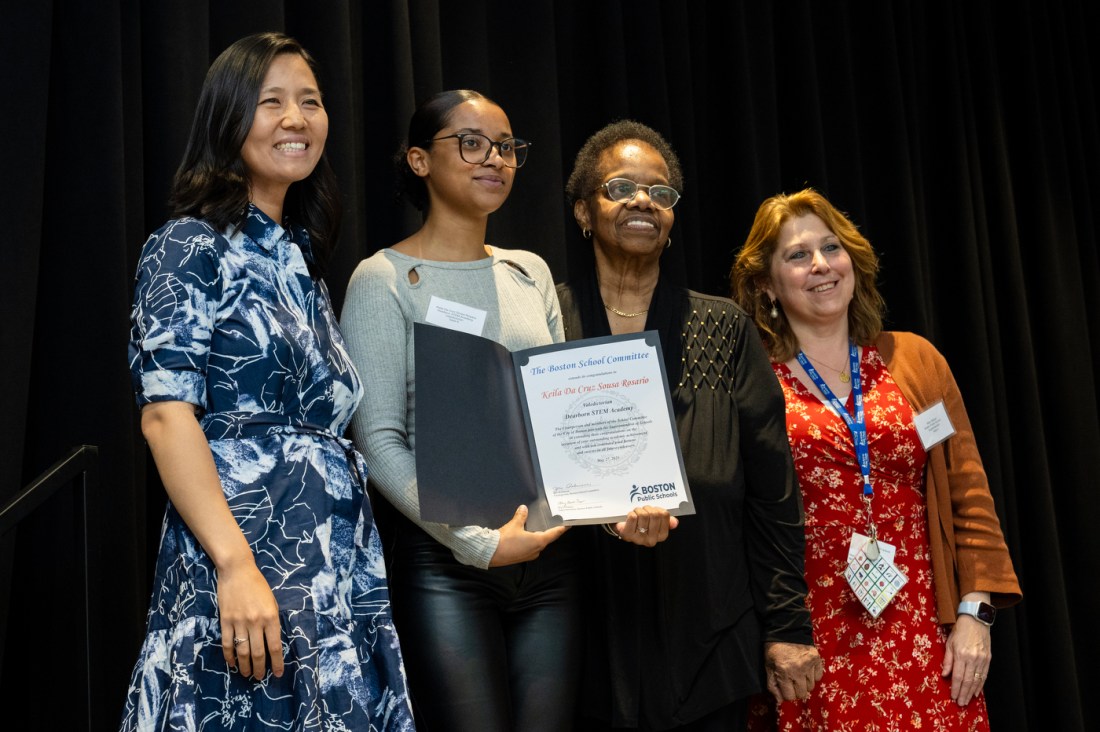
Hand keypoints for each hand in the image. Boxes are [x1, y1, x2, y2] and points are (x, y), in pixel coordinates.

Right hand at [217, 556, 283, 679]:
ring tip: (246, 674)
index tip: (278, 673)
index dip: (277, 662)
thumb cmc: (258, 585)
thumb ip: (272, 622)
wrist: (237, 570)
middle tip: (259, 678)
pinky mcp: (225, 621)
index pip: (275, 646)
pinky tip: (232, 663)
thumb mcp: (272, 602)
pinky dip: (229, 656)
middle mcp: (256, 622)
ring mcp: (239, 622)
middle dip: (260, 669)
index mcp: (271, 617)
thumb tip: (272, 643)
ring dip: (245, 666)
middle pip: (259, 653)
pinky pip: (227, 643)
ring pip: (243, 651)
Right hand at [489, 505, 568, 566]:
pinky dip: (531, 541)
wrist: (491, 553)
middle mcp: (537, 550)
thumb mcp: (514, 525)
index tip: (569, 525)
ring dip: (538, 536)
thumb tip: (523, 508)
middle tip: (552, 522)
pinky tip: (526, 535)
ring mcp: (529, 555)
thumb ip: (521, 516)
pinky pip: (531, 548)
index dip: (562, 528)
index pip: (554, 534)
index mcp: (539, 541)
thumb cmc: (506, 539)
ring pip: (538, 544)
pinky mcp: (522, 557)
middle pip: (546, 539)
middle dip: (549, 531)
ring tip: (538, 527)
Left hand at [612, 505, 678, 546]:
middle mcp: (651, 540)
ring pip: (643, 515)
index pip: (664, 515)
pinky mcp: (627, 535)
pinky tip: (630, 516)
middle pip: (654, 514)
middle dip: (648, 508)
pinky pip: (633, 517)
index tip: (653, 510)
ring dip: (638, 510)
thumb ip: (666, 521)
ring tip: (636, 513)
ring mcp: (639, 539)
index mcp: (662, 536)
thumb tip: (675, 522)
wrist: (624, 528)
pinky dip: (631, 513)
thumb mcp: (655, 522)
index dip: (658, 509)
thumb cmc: (641, 524)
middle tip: (643, 510)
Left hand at [765, 641, 822, 701]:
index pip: (790, 696)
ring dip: (805, 684)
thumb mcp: (768, 666)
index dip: (786, 694)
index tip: (785, 688)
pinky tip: (806, 669)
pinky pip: (818, 677)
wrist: (786, 630)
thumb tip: (780, 701)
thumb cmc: (774, 649)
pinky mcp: (817, 659)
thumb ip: (772, 685)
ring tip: (798, 675)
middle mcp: (798, 670)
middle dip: (796, 691)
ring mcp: (809, 664)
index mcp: (784, 672)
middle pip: (802, 694)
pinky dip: (813, 676)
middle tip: (792, 682)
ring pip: (811, 686)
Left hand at [942, 614, 990, 705]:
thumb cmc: (960, 630)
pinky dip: (980, 684)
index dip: (956, 688)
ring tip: (967, 700)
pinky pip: (984, 675)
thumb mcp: (949, 643)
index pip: (958, 676)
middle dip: (964, 693)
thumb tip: (944, 675)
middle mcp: (972, 658)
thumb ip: (947, 660)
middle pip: (968, 681)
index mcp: (961, 654)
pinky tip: (977, 692)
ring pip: (977, 680)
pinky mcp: (988, 659)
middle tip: (960, 703)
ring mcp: (982, 659)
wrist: (976, 620)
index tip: (953, 696)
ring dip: (972, 692)